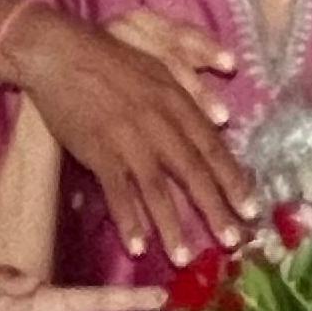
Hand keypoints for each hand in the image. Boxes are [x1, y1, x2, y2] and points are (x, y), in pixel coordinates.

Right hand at [0, 1, 253, 263]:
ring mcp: (128, 140)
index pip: (212, 148)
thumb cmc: (110, 57)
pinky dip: (128, 221)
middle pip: (193, 173)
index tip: (251, 208)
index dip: (233, 180)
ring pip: (157, 190)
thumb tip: (220, 120)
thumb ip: (190, 94)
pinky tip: (138, 246)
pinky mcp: (98, 151)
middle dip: (215, 209)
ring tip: (184, 258)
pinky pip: (118, 193)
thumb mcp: (158, 66)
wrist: (60, 52)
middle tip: (233, 242)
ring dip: (172, 227)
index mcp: (176, 102)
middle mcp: (159, 124)